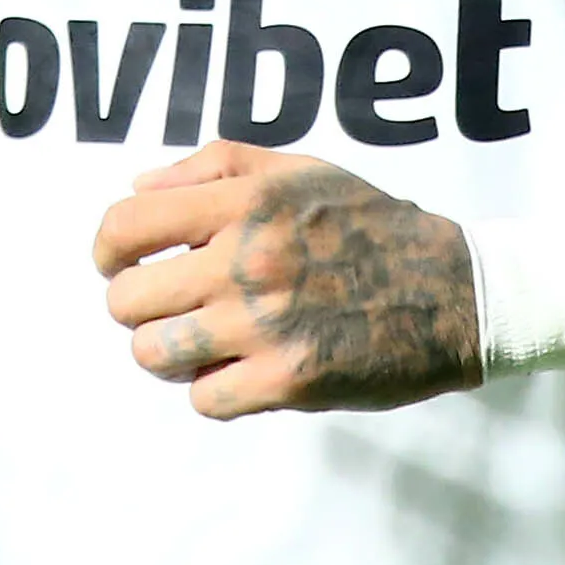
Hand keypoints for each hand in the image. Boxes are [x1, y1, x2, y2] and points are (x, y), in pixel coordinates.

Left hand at [92, 141, 480, 418]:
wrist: (457, 291)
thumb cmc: (374, 225)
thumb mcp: (301, 169)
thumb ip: (216, 166)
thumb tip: (137, 185)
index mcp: (247, 200)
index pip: (125, 225)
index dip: (107, 251)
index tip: (121, 265)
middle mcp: (248, 258)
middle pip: (126, 300)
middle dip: (139, 308)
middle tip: (174, 309)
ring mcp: (265, 323)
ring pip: (153, 354)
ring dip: (170, 353)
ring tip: (205, 343)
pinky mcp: (288, 379)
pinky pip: (203, 399)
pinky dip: (216, 390)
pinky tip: (246, 370)